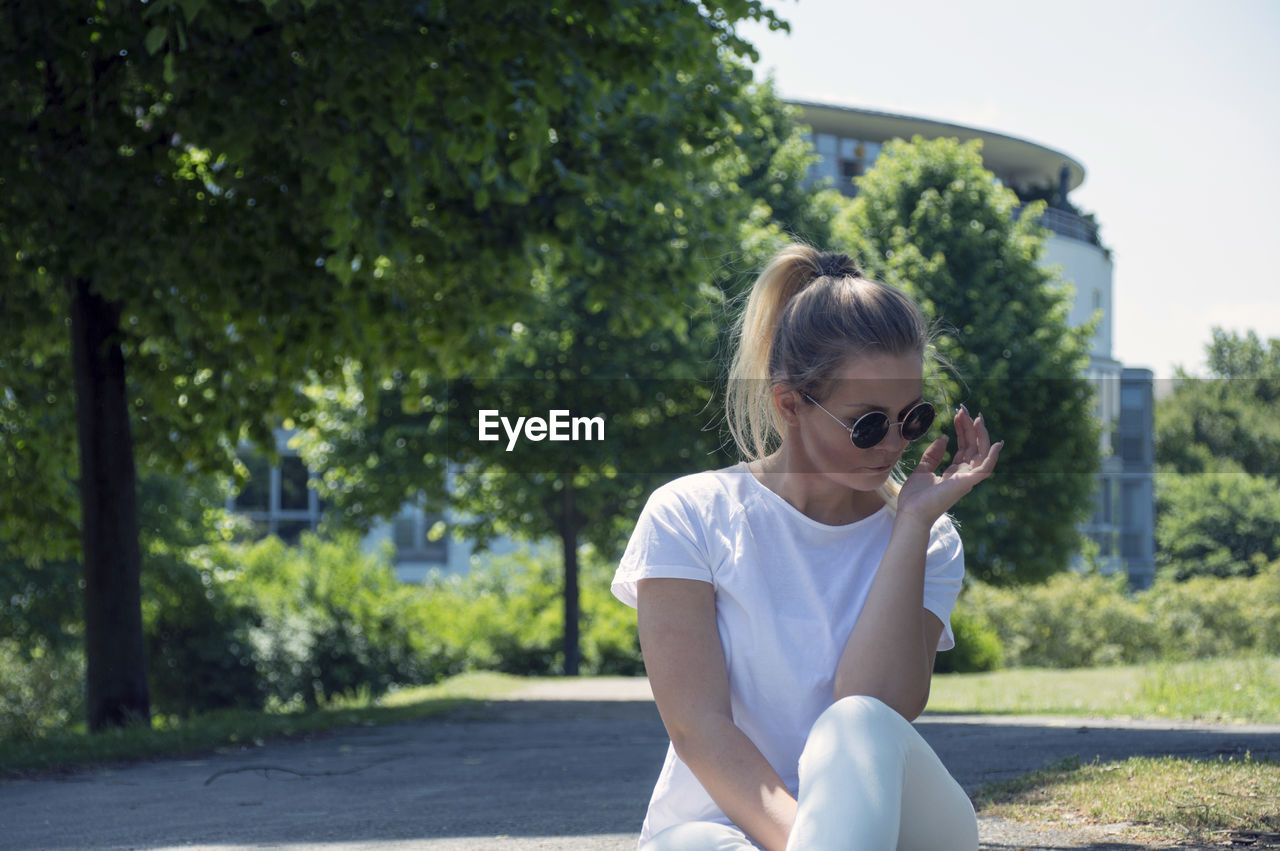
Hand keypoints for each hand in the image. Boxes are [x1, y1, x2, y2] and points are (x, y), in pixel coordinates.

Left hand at [895, 406, 1002, 524]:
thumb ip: (933, 455)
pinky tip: (996, 443)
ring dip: (980, 434)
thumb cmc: (915, 497)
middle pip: (973, 446)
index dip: (963, 430)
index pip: (964, 447)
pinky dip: (992, 456)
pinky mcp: (967, 482)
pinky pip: (985, 468)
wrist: (910, 512)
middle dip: (970, 427)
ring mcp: (967, 479)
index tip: (958, 413)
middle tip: (965, 409)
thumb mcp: (923, 470)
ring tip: (976, 417)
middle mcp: (964, 475)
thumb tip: (944, 438)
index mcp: (954, 473)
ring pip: (981, 453)